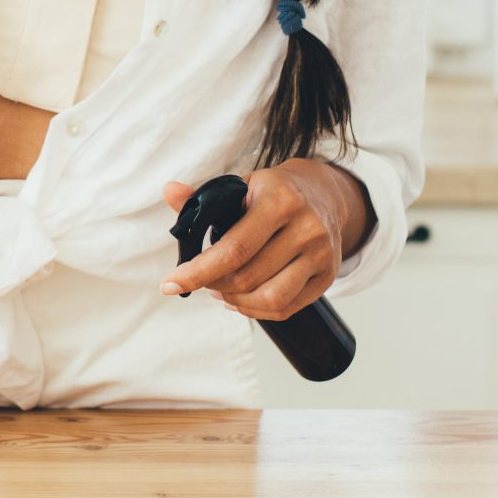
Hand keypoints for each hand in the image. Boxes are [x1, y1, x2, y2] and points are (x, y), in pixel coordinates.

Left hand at [157, 161, 364, 321]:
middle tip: (201, 279)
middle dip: (213, 285)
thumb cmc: (273, 192)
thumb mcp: (240, 186)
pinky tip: (242, 300)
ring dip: (235, 301)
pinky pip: (286, 309)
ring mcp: (321, 255)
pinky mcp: (328, 276)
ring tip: (221, 290)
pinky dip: (256, 311)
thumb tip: (170, 191)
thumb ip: (203, 197)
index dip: (198, 272)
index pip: (234, 249)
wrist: (325, 194)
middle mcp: (306, 229)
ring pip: (269, 299)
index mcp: (280, 201)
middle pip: (248, 278)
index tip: (170, 284)